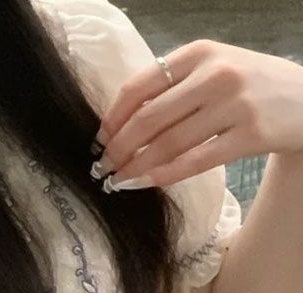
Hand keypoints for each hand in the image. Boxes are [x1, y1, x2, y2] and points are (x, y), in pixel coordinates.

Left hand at [91, 39, 302, 190]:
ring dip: (136, 167)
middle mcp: (216, 74)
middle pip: (148, 119)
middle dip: (119, 148)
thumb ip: (171, 87)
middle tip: (104, 168)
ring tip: (119, 180)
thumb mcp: (212, 70)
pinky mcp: (249, 135)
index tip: (99, 141)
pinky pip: (194, 161)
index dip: (112, 119)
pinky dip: (164, 175)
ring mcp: (235, 105)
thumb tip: (119, 124)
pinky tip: (147, 183)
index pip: (138, 87)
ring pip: (168, 143)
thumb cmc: (248, 88)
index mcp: (199, 53)